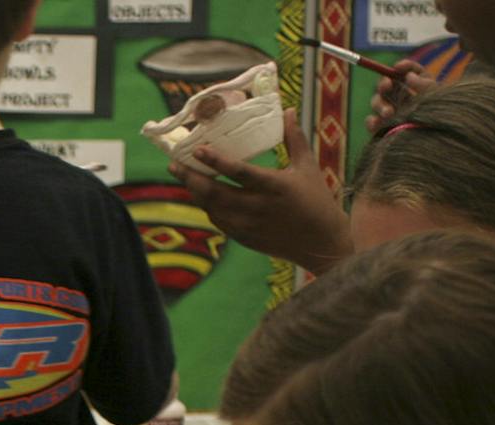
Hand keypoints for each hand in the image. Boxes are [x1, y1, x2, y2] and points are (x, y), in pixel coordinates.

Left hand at [171, 114, 351, 273]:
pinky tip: (200, 193)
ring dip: (195, 191)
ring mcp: (248, 225)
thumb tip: (288, 111)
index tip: (199, 150)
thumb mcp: (307, 166)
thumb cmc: (316, 200)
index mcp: (275, 186)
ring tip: (183, 175)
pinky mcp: (243, 238)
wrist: (320, 243)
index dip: (216, 162)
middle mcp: (257, 207)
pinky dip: (207, 205)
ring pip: (211, 208)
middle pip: (215, 193)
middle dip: (191, 178)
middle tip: (174, 164)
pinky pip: (217, 220)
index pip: (240, 172)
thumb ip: (294, 139)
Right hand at [369, 61, 434, 127]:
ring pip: (377, 101)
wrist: (436, 141)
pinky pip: (372, 121)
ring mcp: (390, 109)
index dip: (402, 66)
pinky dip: (372, 121)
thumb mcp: (435, 97)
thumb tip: (408, 77)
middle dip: (384, 84)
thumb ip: (423, 84)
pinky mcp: (382, 125)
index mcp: (416, 83)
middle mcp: (401, 94)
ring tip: (389, 113)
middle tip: (386, 86)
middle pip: (386, 84)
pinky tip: (376, 123)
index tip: (397, 67)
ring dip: (380, 104)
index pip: (408, 70)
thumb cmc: (439, 114)